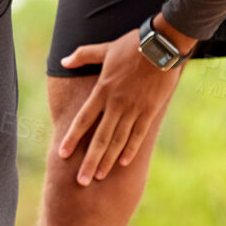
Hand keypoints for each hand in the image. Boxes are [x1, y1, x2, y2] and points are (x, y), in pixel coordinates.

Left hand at [57, 17, 190, 184]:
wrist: (162, 46)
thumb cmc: (133, 45)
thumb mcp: (106, 48)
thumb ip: (83, 56)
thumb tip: (64, 60)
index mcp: (103, 90)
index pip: (83, 120)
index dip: (72, 138)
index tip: (62, 154)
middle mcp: (116, 104)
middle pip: (99, 138)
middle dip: (89, 161)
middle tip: (81, 181)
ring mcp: (134, 109)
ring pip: (118, 140)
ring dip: (107, 160)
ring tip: (99, 176)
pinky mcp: (150, 111)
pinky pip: (139, 134)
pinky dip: (131, 149)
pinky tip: (123, 163)